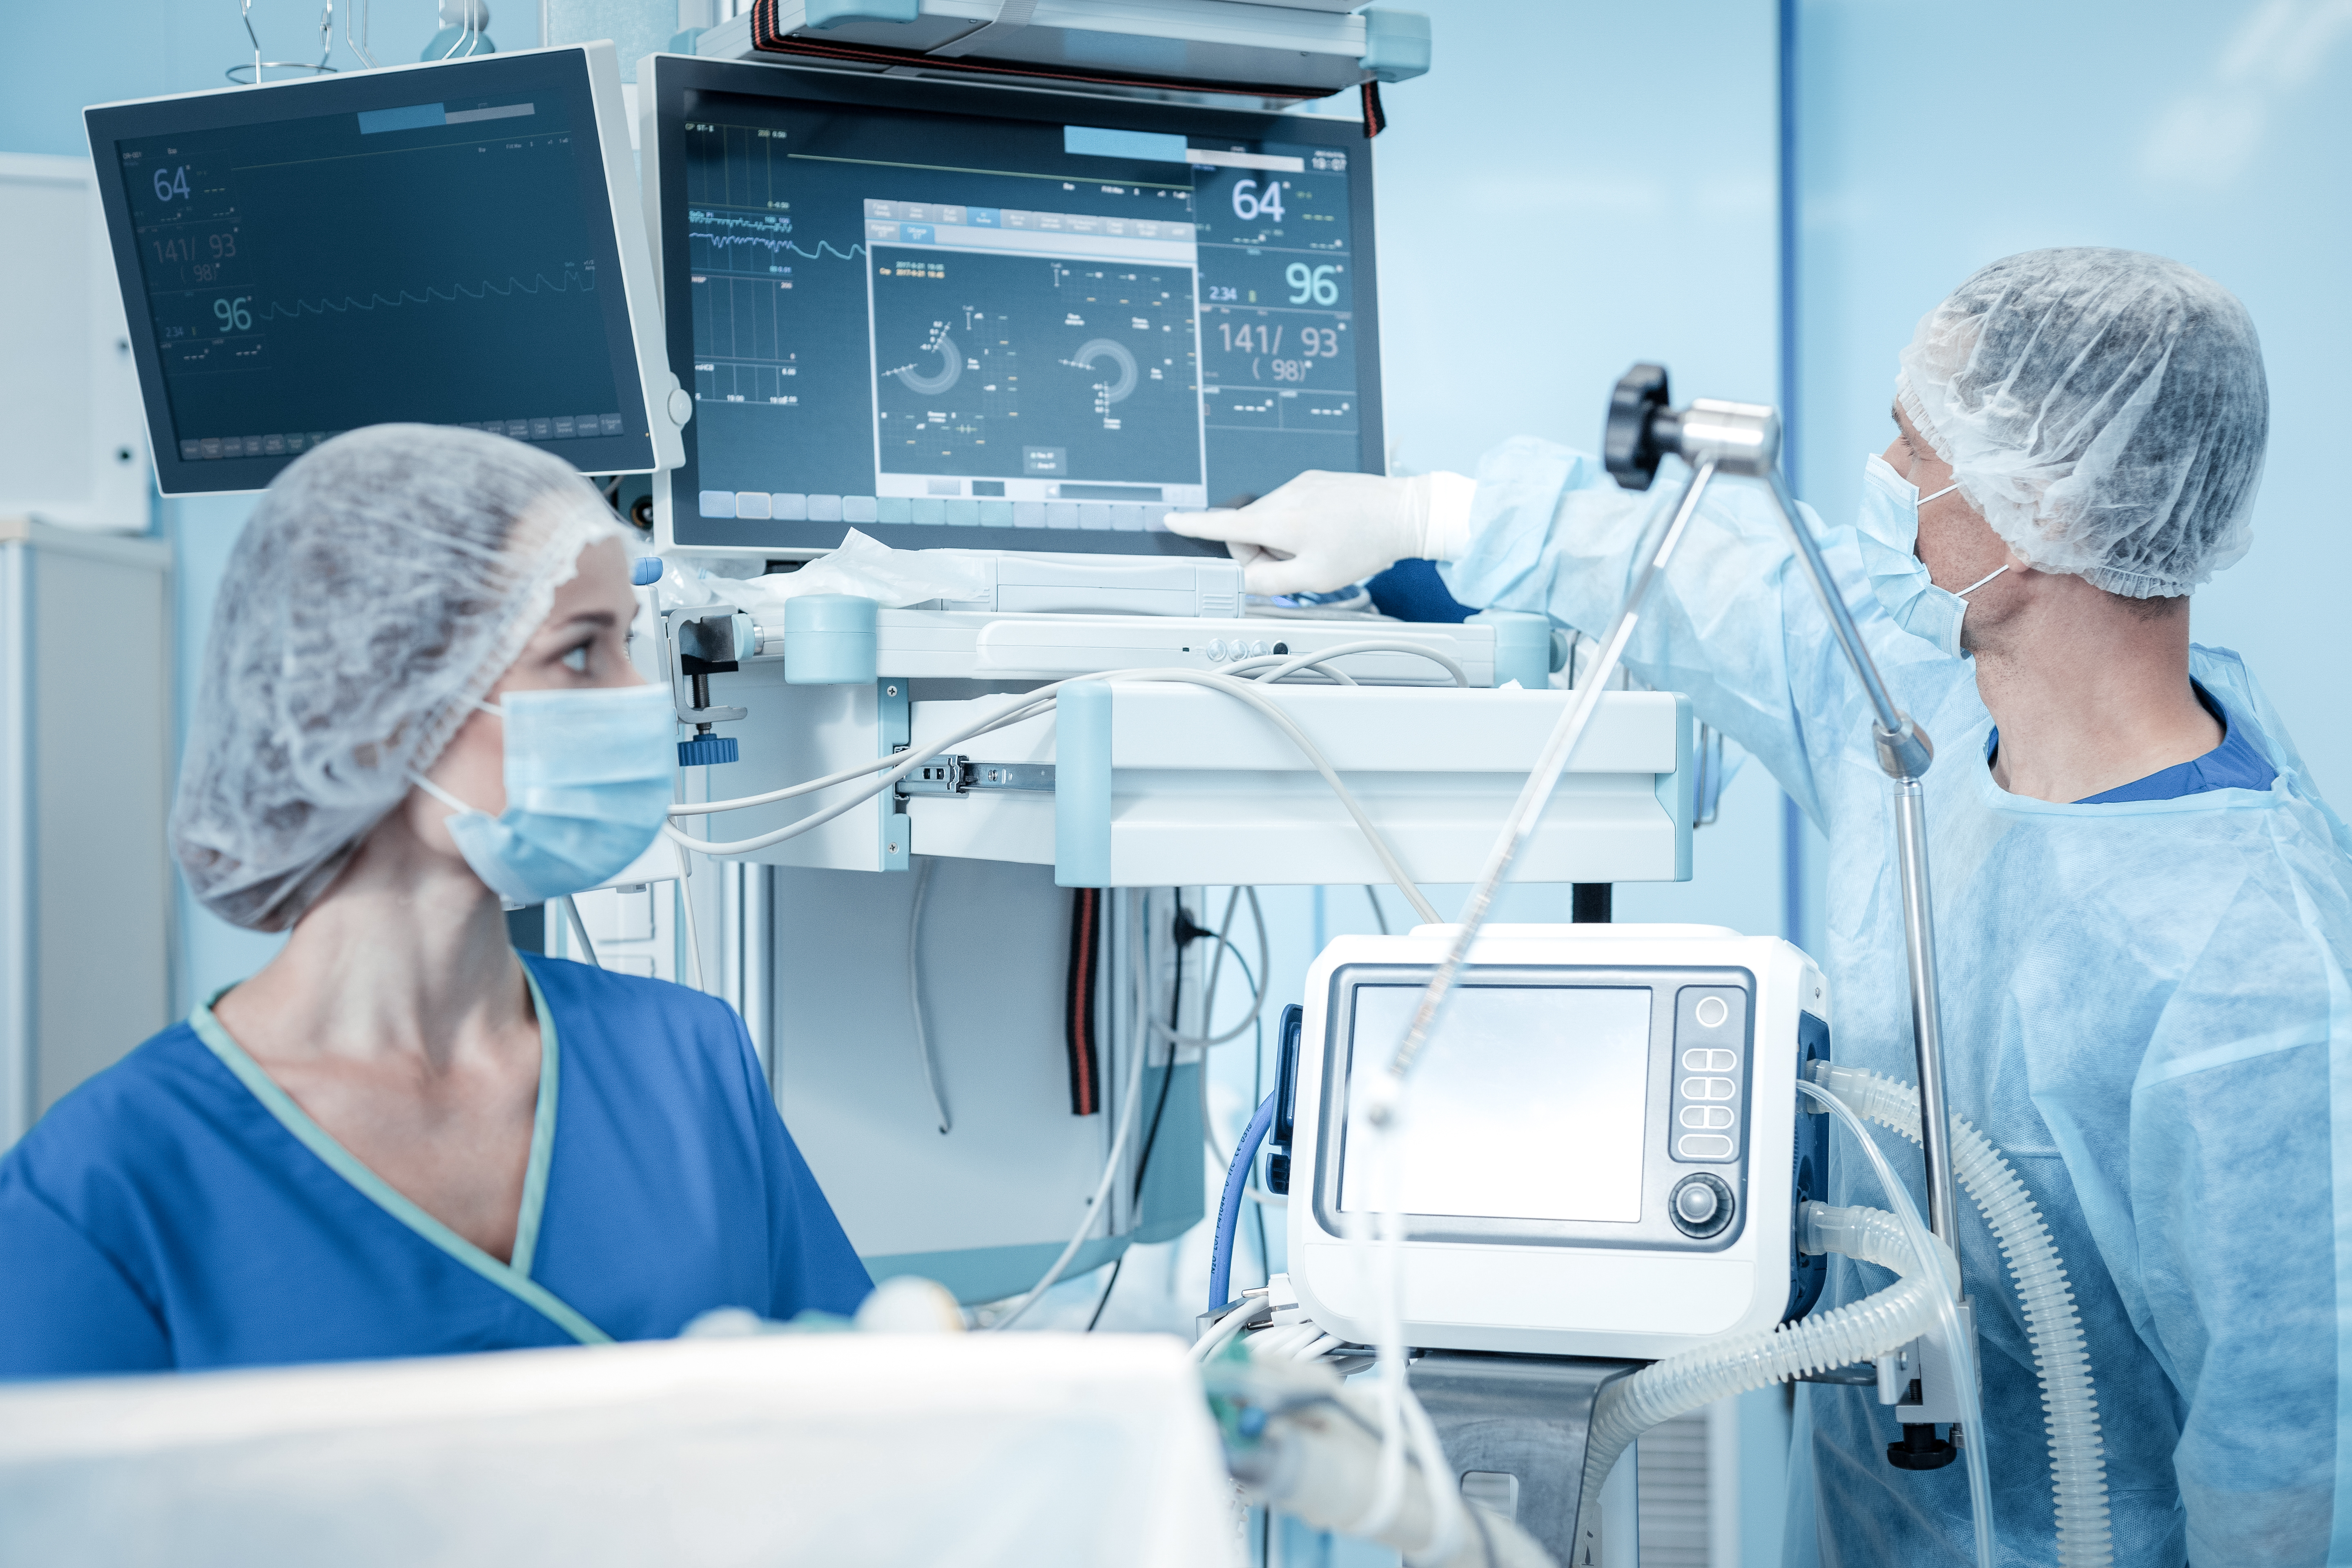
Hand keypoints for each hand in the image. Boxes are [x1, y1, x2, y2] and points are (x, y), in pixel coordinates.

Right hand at [1165, 471, 1433, 595]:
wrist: (1405, 513)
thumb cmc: (1365, 544)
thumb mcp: (1315, 578)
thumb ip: (1271, 584)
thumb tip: (1247, 579)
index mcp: (1279, 521)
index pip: (1224, 525)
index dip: (1195, 525)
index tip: (1172, 518)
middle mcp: (1284, 495)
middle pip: (1249, 530)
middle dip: (1263, 554)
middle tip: (1296, 568)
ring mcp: (1300, 484)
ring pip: (1271, 520)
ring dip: (1284, 540)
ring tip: (1320, 549)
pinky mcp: (1315, 479)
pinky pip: (1291, 506)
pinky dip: (1299, 525)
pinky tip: (1328, 533)